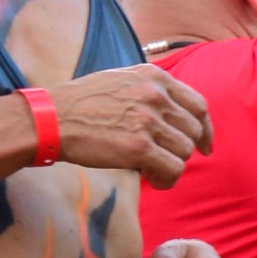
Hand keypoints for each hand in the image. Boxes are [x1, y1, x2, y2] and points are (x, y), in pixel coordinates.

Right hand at [52, 60, 212, 186]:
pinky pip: (173, 169)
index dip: (205, 128)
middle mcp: (155, 95)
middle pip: (193, 130)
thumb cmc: (81, 103)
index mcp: (154, 77)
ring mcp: (148, 120)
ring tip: (154, 172)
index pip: (198, 105)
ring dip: (173, 166)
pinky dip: (167, 179)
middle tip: (167, 161)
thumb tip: (175, 113)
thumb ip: (150, 90)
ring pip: (185, 151)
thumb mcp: (121, 80)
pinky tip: (153, 180)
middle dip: (185, 150)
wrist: (51, 119)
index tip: (204, 144)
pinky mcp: (139, 147)